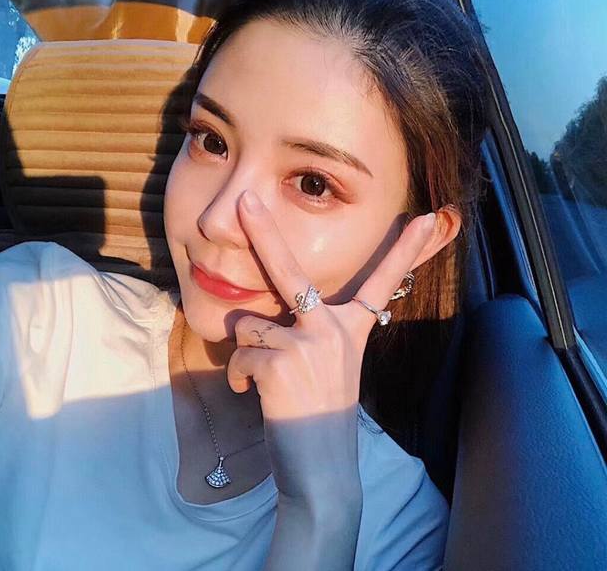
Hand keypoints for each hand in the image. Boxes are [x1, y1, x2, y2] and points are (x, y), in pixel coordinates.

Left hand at [227, 188, 435, 501]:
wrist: (321, 469)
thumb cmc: (321, 417)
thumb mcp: (326, 368)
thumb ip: (306, 335)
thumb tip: (261, 320)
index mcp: (353, 329)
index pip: (384, 281)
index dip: (406, 248)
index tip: (428, 218)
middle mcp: (335, 329)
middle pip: (291, 270)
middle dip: (264, 230)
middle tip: (246, 199)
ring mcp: (308, 343)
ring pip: (249, 325)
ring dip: (248, 353)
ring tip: (267, 382)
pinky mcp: (281, 362)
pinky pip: (240, 355)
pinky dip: (240, 377)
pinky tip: (256, 397)